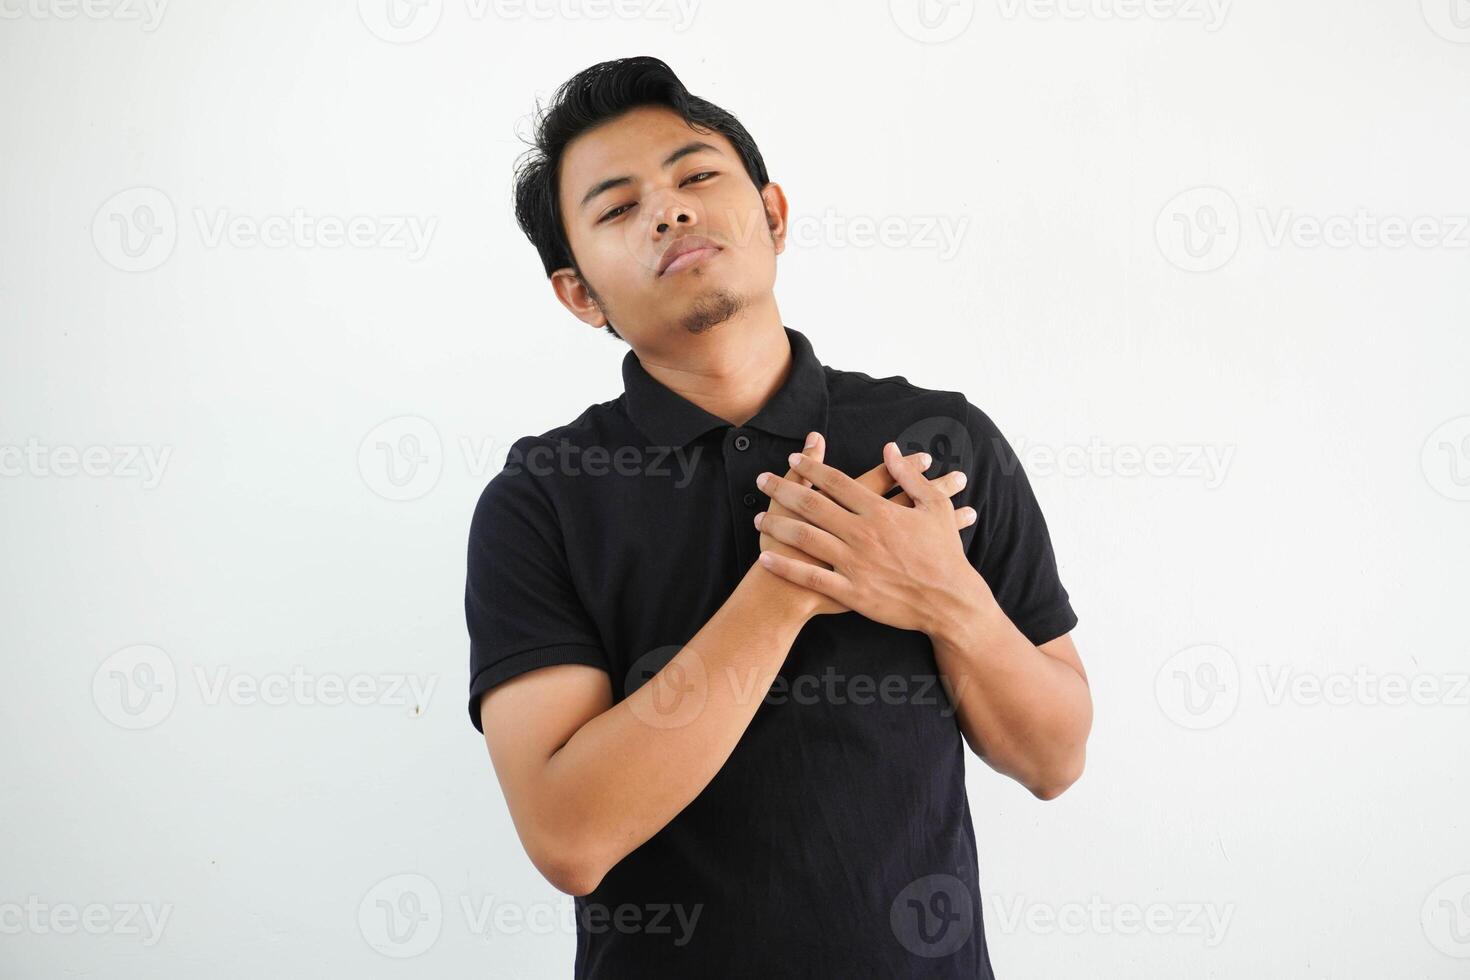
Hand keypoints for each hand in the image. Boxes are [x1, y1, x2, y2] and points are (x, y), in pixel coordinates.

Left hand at [757, 433, 975, 617]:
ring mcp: (855, 564)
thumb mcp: (935, 507)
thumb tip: (890, 449)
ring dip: (778, 526)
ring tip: (758, 518)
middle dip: (783, 490)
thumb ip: (909, 476)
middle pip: (813, 505)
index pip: (837, 482)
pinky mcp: (852, 592)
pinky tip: (766, 558)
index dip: (812, 467)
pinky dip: (786, 568)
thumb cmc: (945, 553)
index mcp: (881, 511)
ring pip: (807, 539)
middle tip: (762, 480)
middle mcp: (863, 534)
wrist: (950, 601)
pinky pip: (811, 578)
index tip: (792, 458)